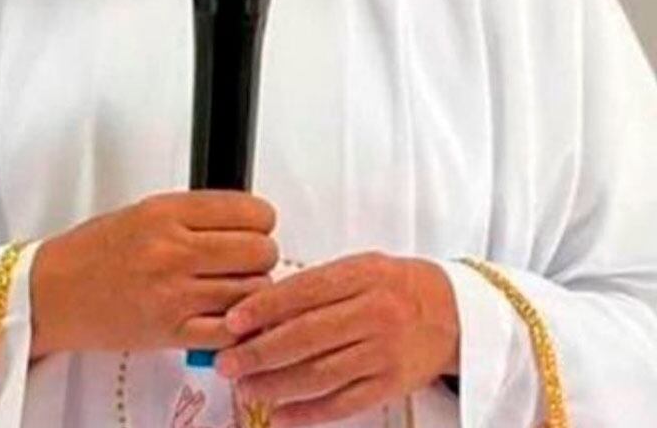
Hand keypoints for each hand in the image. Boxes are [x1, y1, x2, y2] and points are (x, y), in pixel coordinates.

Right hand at [29, 190, 278, 359]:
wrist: (51, 293)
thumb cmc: (91, 253)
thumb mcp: (140, 213)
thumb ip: (192, 216)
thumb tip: (245, 221)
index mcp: (164, 213)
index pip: (250, 211)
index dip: (261, 222)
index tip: (254, 228)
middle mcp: (172, 250)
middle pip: (261, 251)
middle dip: (260, 257)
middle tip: (243, 263)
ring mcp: (174, 293)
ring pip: (254, 292)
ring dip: (250, 294)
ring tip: (228, 292)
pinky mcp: (172, 331)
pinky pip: (232, 330)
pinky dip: (236, 327)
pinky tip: (222, 318)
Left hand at [215, 252, 458, 425]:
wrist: (454, 312)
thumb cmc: (392, 287)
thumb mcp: (356, 269)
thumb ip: (311, 286)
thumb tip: (255, 309)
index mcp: (360, 277)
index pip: (302, 292)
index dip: (262, 309)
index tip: (230, 322)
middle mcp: (373, 315)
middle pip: (307, 337)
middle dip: (260, 353)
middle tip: (226, 364)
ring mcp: (384, 353)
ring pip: (322, 374)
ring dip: (277, 385)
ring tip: (245, 388)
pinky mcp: (392, 385)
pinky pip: (346, 403)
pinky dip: (310, 413)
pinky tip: (281, 416)